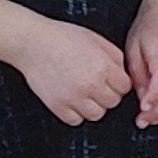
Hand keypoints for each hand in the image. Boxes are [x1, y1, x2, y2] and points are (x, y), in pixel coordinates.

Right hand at [12, 18, 131, 126]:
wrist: (32, 43)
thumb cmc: (61, 37)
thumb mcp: (95, 39)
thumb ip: (114, 56)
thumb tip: (123, 72)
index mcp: (102, 66)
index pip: (125, 87)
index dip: (120, 82)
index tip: (113, 80)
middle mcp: (90, 84)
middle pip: (113, 102)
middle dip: (108, 94)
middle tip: (98, 85)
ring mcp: (73, 98)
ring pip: (97, 115)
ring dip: (94, 106)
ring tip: (85, 93)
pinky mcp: (58, 106)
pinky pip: (76, 120)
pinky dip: (76, 113)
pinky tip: (73, 99)